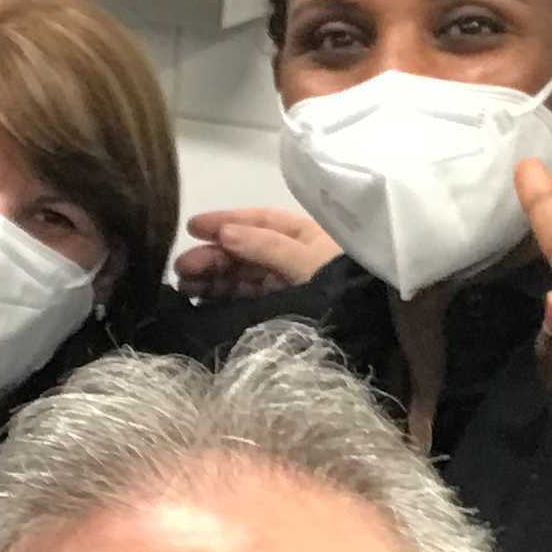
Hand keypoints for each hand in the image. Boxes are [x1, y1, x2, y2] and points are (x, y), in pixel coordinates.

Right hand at [172, 205, 343, 299]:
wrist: (369, 331)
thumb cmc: (340, 286)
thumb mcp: (306, 262)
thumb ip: (266, 247)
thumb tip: (224, 233)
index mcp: (306, 236)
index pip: (260, 220)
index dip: (226, 220)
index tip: (193, 227)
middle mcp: (293, 257)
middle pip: (245, 248)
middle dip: (213, 254)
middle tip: (183, 266)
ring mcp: (285, 285)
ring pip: (241, 274)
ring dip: (212, 276)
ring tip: (185, 285)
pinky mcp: (279, 310)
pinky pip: (245, 297)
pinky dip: (222, 296)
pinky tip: (201, 298)